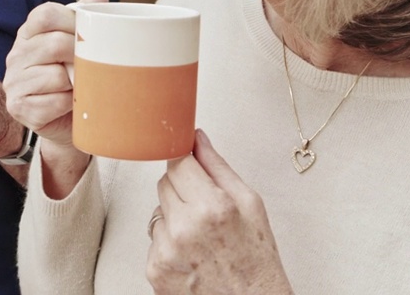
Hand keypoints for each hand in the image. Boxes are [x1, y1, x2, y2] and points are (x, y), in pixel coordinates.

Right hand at [3, 0, 107, 148]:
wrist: (66, 120)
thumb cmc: (72, 78)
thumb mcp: (77, 45)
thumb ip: (85, 19)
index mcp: (28, 33)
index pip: (46, 15)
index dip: (72, 22)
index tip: (89, 34)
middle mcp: (15, 55)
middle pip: (54, 44)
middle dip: (80, 56)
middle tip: (92, 66)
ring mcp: (13, 82)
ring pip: (56, 75)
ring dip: (76, 83)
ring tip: (79, 86)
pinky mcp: (18, 108)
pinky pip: (54, 102)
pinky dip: (69, 104)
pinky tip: (70, 104)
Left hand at [147, 130, 292, 294]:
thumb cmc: (256, 258)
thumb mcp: (249, 204)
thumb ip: (218, 167)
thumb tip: (197, 139)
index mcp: (211, 207)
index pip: (178, 162)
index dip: (186, 161)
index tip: (190, 164)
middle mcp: (184, 228)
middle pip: (164, 183)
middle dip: (183, 189)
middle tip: (206, 208)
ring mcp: (166, 251)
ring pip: (157, 211)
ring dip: (174, 217)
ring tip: (201, 236)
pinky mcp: (155, 270)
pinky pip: (154, 239)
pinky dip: (168, 243)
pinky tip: (192, 254)